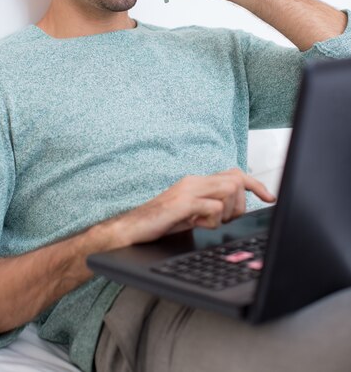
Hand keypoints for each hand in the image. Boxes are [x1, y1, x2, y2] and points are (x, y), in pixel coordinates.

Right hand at [114, 169, 274, 246]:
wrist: (132, 228)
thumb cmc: (161, 223)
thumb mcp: (192, 213)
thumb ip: (210, 207)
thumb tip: (234, 210)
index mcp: (198, 182)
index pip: (235, 173)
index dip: (256, 185)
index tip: (270, 198)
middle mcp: (195, 181)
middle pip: (236, 181)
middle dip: (239, 206)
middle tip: (223, 221)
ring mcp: (188, 190)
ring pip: (229, 191)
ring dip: (226, 213)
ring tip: (207, 223)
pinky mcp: (183, 203)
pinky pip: (213, 207)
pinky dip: (212, 221)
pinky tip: (197, 225)